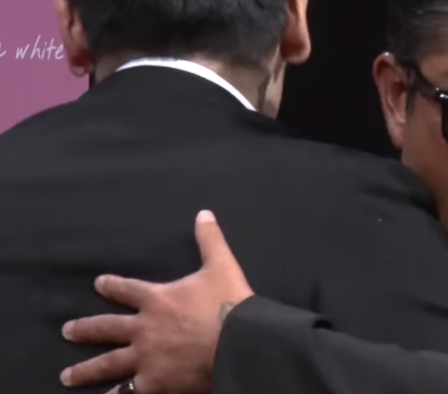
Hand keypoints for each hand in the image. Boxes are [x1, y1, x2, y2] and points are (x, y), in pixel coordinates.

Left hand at [60, 210, 254, 393]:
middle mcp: (144, 328)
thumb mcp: (221, 265)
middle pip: (108, 327)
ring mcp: (146, 357)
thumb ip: (209, 240)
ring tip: (67, 376)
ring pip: (109, 363)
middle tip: (67, 330)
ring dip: (86, 369)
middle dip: (86, 329)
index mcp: (158, 299)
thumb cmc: (228, 302)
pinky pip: (128, 392)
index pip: (128, 289)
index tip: (97, 284)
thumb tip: (203, 213)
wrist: (238, 341)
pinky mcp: (155, 382)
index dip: (112, 286)